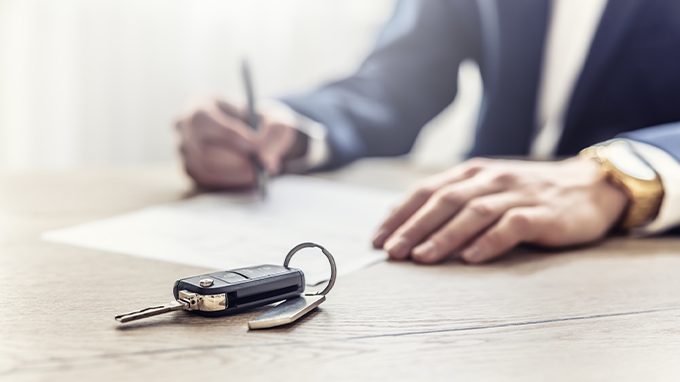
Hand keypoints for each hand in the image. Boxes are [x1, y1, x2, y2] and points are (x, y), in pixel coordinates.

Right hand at [175, 96, 301, 188]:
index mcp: (200, 103)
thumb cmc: (262, 123)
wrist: (256, 137)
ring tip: (260, 170)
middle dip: (237, 160)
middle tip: (263, 165)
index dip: (228, 135)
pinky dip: (232, 181)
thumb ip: (273, 135)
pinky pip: (208, 180)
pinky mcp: (191, 170)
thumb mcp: (274, 121)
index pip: (203, 120)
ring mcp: (184, 150)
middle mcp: (184, 126)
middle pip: (203, 149)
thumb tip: (265, 158)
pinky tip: (249, 176)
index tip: (255, 147)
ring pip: (205, 168)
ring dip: (237, 173)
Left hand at [372, 157, 628, 263]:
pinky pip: (512, 226)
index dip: (401, 214)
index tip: (378, 238)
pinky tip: (471, 258)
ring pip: (473, 213)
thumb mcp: (488, 190)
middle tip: (392, 251)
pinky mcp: (542, 213)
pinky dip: (489, 241)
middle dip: (414, 227)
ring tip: (422, 258)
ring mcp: (517, 195)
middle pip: (445, 201)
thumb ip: (454, 201)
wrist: (590, 187)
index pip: (427, 190)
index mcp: (472, 173)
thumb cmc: (528, 194)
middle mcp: (490, 179)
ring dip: (444, 236)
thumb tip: (407, 222)